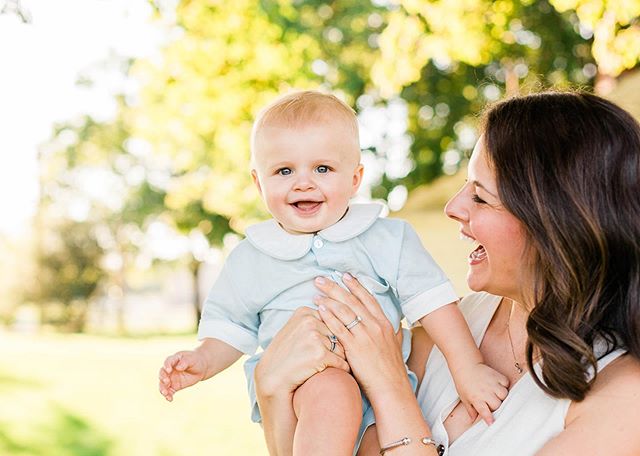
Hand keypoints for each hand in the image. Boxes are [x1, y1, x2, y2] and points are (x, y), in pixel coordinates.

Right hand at [158, 350, 207, 401]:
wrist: (200, 368)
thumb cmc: (195, 361)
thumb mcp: (192, 359)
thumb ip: (185, 362)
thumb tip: (178, 367)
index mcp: (174, 360)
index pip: (168, 361)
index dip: (167, 365)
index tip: (168, 370)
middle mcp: (170, 369)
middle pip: (162, 373)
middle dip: (163, 378)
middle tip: (167, 382)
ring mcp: (171, 378)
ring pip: (163, 384)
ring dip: (162, 388)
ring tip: (165, 393)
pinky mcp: (174, 386)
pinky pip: (169, 391)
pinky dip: (168, 396)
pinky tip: (170, 399)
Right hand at [255, 306, 348, 398]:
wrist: (272, 377)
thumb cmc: (285, 355)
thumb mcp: (295, 329)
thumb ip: (313, 321)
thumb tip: (338, 315)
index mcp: (304, 312)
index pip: (331, 322)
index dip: (328, 337)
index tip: (316, 347)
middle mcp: (310, 321)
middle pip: (338, 334)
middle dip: (335, 347)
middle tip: (320, 359)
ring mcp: (314, 337)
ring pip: (341, 349)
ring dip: (337, 359)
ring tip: (323, 366)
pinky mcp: (320, 354)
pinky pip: (342, 362)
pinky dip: (341, 370)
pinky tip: (331, 373)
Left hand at [313, 273, 411, 401]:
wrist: (391, 387)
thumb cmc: (391, 369)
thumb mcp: (395, 345)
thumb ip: (392, 332)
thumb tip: (394, 325)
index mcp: (384, 323)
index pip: (367, 298)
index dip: (355, 285)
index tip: (344, 275)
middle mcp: (375, 325)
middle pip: (352, 300)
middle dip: (335, 287)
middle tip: (321, 279)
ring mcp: (365, 335)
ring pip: (344, 311)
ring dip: (328, 300)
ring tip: (316, 293)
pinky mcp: (354, 347)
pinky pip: (339, 328)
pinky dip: (329, 317)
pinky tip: (320, 310)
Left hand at [452, 362, 508, 424]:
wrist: (466, 365)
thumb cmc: (463, 382)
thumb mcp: (464, 397)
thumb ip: (470, 410)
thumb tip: (473, 420)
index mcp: (476, 398)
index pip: (484, 411)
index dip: (489, 418)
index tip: (492, 422)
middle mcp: (485, 392)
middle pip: (498, 404)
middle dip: (496, 405)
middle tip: (490, 401)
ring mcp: (492, 383)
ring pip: (504, 395)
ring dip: (501, 396)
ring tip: (495, 393)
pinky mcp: (497, 376)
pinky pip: (506, 383)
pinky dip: (504, 385)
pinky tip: (498, 385)